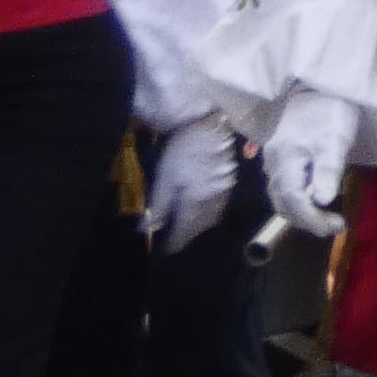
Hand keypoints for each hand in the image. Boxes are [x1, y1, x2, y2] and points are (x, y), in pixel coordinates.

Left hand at [143, 115, 239, 247]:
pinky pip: (217, 209)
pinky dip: (206, 214)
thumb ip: (157, 207)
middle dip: (184, 236)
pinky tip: (199, 207)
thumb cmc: (182, 152)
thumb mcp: (164, 179)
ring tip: (184, 224)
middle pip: (197, 230)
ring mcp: (223, 197)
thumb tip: (146, 230)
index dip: (170, 244)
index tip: (161, 248)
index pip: (182, 235)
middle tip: (171, 236)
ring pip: (209, 221)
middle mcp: (211, 207)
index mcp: (194, 207)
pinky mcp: (230, 186)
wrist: (211, 127)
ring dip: (196, 226)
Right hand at [258, 93, 358, 219]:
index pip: (292, 200)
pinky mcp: (281, 157)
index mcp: (285, 160)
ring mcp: (275, 160)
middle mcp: (273, 163)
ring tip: (328, 218)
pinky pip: (285, 186)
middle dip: (307, 219)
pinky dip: (298, 200)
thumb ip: (327, 170)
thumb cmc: (330, 111)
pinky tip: (316, 201)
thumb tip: (322, 201)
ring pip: (282, 196)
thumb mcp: (335, 140)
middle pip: (283, 202)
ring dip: (303, 212)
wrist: (320, 86)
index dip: (311, 218)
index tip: (334, 228)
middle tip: (335, 226)